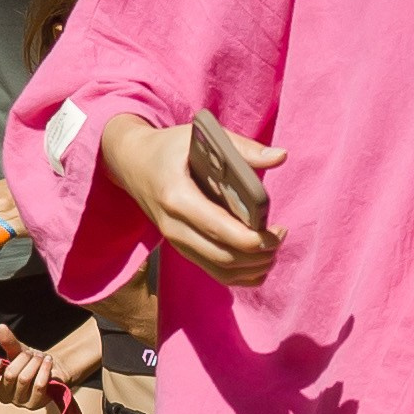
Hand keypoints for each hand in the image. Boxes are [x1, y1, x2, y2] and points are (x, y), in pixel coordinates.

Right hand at [0, 323, 69, 412]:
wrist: (53, 370)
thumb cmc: (29, 362)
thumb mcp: (18, 351)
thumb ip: (8, 342)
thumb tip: (0, 327)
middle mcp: (4, 395)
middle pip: (9, 375)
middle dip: (22, 358)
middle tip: (31, 353)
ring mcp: (20, 402)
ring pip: (24, 379)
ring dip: (35, 363)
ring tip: (41, 356)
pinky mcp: (35, 403)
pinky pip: (38, 385)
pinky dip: (44, 370)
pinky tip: (48, 361)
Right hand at [101, 114, 284, 285]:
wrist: (133, 164)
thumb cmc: (170, 148)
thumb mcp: (200, 138)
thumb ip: (242, 148)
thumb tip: (280, 156)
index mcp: (176, 197)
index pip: (218, 228)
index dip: (251, 238)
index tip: (277, 230)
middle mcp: (173, 227)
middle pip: (223, 256)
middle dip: (258, 254)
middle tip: (280, 235)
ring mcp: (176, 242)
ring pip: (221, 270)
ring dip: (253, 267)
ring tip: (274, 247)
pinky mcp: (183, 249)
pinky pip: (216, 273)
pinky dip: (242, 275)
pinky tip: (261, 264)